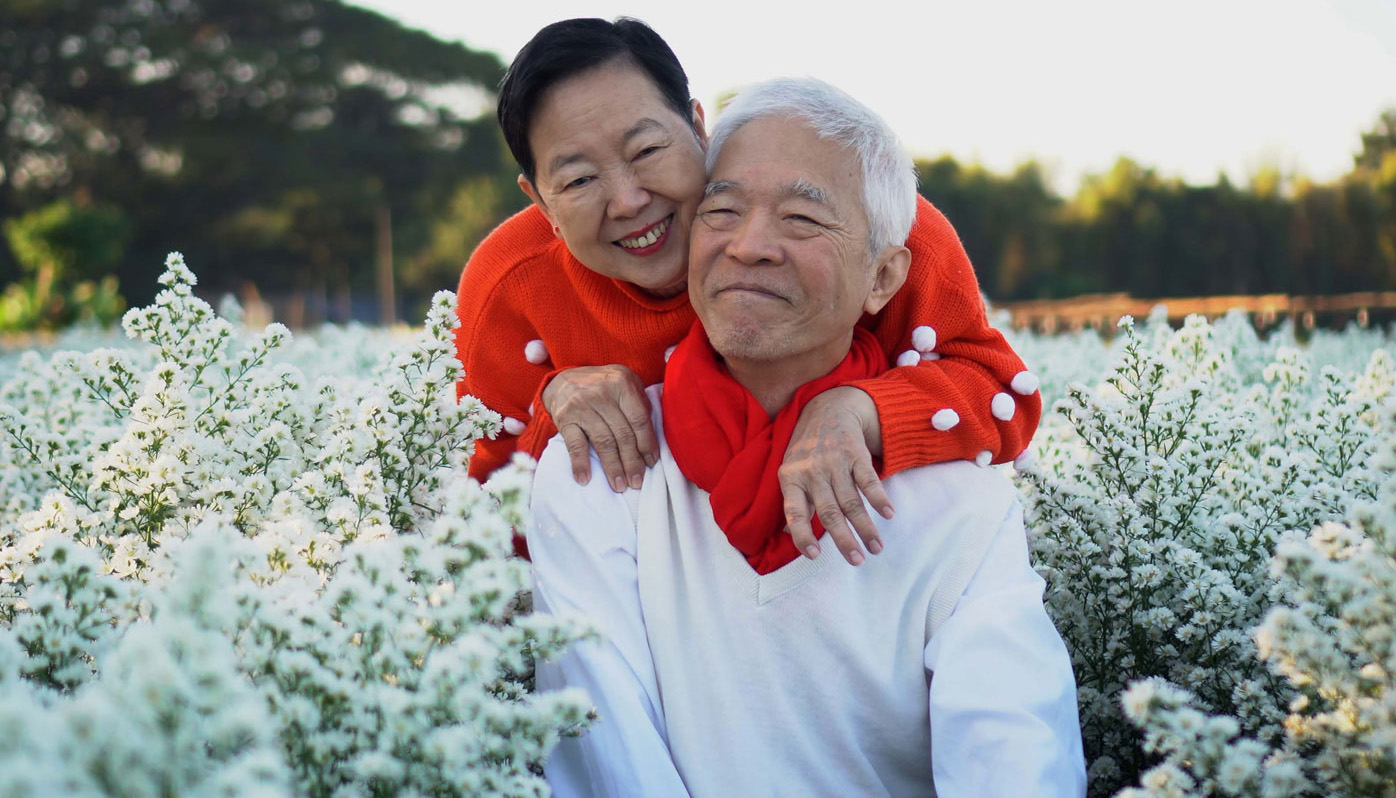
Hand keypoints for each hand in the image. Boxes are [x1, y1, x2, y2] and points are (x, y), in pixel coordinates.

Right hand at [542, 365, 657, 491]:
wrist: (562, 381)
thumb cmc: (601, 386)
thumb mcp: (624, 382)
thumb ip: (640, 402)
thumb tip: (653, 433)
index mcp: (621, 383)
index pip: (639, 419)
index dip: (647, 444)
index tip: (651, 463)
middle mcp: (602, 393)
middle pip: (622, 434)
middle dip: (632, 462)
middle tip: (637, 482)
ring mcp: (581, 405)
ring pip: (603, 442)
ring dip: (612, 468)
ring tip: (619, 486)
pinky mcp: (564, 418)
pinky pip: (575, 445)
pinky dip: (580, 463)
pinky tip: (585, 479)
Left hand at [779, 386, 891, 565]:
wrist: (828, 408)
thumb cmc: (807, 448)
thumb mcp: (791, 470)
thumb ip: (794, 502)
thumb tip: (789, 535)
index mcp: (791, 478)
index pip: (794, 512)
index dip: (802, 535)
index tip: (814, 555)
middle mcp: (812, 472)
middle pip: (829, 512)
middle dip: (844, 539)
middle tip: (856, 561)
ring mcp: (834, 462)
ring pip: (852, 501)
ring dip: (866, 527)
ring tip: (876, 548)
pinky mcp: (855, 453)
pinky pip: (868, 481)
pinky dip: (879, 499)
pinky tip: (888, 515)